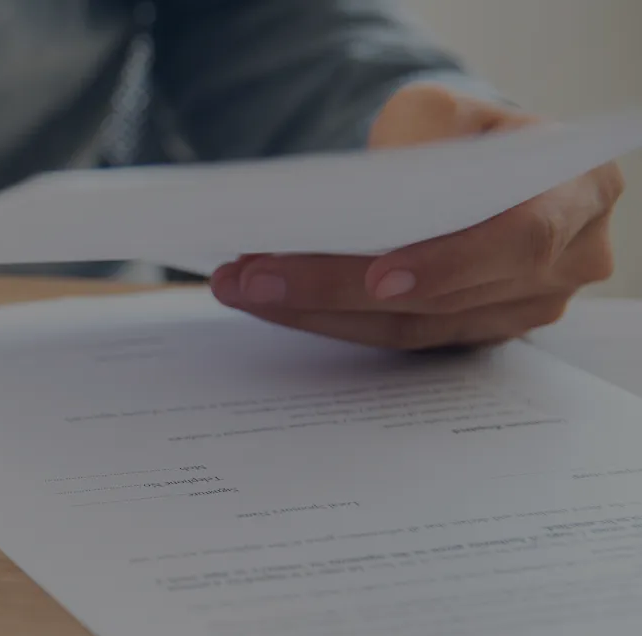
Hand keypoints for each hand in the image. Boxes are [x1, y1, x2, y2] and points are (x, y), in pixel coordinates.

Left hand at [210, 82, 624, 349]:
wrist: (477, 164)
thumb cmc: (464, 133)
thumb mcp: (443, 110)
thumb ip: (417, 141)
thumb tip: (362, 199)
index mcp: (580, 190)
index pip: (520, 238)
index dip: (449, 263)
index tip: (377, 277)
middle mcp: (569, 260)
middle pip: (446, 294)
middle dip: (337, 285)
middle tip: (254, 273)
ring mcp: (525, 307)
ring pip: (412, 327)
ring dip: (316, 310)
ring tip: (242, 284)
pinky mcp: (476, 332)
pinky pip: (398, 339)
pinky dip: (329, 319)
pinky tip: (272, 300)